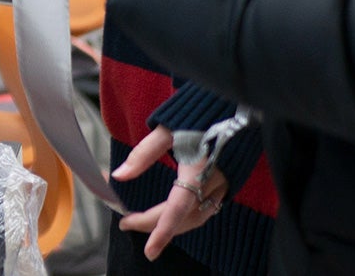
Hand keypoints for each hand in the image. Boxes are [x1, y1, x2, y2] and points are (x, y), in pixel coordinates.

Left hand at [112, 126, 228, 258]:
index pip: (178, 209)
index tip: (149, 251)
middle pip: (184, 217)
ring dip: (172, 226)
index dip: (162, 231)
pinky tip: (171, 214)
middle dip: (155, 226)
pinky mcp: (229, 183)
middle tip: (127, 223)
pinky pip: (207, 209)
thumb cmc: (198, 113)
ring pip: (197, 218)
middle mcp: (215, 182)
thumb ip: (143, 155)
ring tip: (144, 223)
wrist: (236, 104)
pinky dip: (187, 217)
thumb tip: (118, 176)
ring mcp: (225, 184)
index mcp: (198, 169)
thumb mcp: (166, 129)